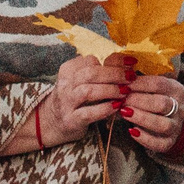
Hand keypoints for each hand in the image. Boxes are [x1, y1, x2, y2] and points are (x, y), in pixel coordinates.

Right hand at [16, 54, 133, 150]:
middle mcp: (65, 85)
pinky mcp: (70, 120)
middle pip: (90, 74)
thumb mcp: (81, 81)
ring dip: (110, 90)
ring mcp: (66, 103)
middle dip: (114, 74)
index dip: (113, 61)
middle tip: (131, 77)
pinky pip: (88, 113)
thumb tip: (128, 62)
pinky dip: (104, 109)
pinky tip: (117, 107)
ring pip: (88, 91)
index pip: (90, 60)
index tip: (130, 64)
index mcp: (68, 70)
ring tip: (125, 92)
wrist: (53, 122)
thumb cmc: (74, 99)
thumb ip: (99, 72)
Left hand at [120, 72, 183, 153]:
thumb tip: (120, 67)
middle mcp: (179, 108)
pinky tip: (131, 131)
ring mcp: (176, 126)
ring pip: (162, 124)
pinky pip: (159, 143)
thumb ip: (139, 78)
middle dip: (139, 101)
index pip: (159, 84)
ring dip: (141, 118)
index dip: (140, 83)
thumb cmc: (154, 97)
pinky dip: (145, 138)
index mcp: (175, 89)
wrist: (171, 120)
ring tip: (124, 113)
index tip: (123, 83)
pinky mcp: (169, 142)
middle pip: (162, 104)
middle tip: (122, 99)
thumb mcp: (152, 85)